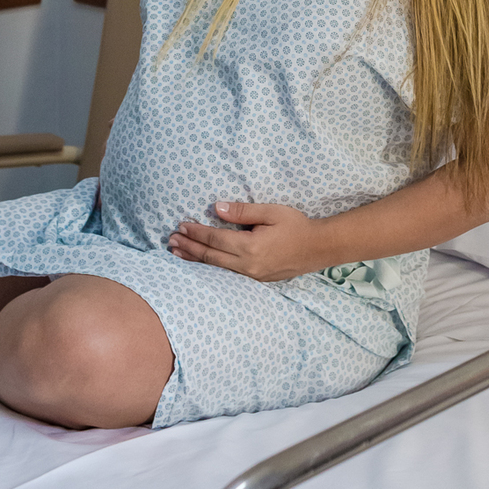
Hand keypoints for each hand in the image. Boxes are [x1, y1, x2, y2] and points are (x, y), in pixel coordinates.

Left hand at [168, 202, 327, 281]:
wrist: (318, 248)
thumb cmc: (296, 226)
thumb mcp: (270, 212)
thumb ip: (242, 211)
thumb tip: (216, 208)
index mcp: (250, 246)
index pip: (215, 238)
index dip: (196, 232)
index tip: (181, 226)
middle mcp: (248, 265)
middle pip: (211, 256)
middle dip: (189, 248)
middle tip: (170, 241)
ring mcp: (252, 275)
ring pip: (216, 269)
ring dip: (195, 260)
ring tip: (177, 253)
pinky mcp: (256, 279)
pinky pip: (227, 274)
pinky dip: (210, 267)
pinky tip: (202, 263)